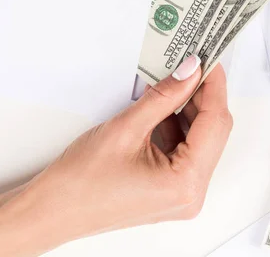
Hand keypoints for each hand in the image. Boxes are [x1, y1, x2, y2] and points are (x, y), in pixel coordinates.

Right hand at [0, 58, 231, 256]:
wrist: (53, 209)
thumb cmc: (81, 183)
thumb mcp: (127, 128)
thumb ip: (164, 96)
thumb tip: (188, 71)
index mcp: (186, 184)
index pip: (216, 123)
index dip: (213, 86)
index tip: (209, 59)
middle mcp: (189, 193)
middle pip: (211, 131)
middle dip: (200, 95)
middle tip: (191, 63)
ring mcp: (180, 192)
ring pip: (198, 137)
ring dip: (187, 108)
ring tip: (173, 79)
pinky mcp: (168, 187)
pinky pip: (183, 147)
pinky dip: (175, 123)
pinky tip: (161, 103)